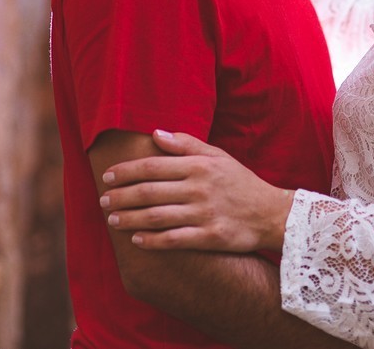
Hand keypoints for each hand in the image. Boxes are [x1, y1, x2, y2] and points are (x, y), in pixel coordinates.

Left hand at [101, 130, 294, 253]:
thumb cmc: (240, 182)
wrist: (272, 213)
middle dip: (121, 195)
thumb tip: (154, 133)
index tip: (107, 175)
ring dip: (129, 218)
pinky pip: (174, 240)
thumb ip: (186, 144)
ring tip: (112, 219)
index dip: (126, 171)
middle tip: (102, 199)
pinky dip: (152, 240)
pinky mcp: (210, 237)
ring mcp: (205, 214)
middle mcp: (200, 188)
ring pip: (156, 216)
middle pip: (149, 191)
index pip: (153, 165)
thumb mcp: (218, 156)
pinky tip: (136, 240)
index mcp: (200, 165)